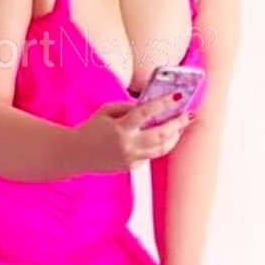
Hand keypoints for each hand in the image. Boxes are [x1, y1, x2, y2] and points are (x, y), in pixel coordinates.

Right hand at [72, 96, 194, 173]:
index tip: (179, 96)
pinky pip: (150, 155)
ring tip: (180, 127)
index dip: (165, 103)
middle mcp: (128, 145)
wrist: (76, 154)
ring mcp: (130, 158)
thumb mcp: (106, 111)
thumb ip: (127, 107)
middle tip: (188, 115)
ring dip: (173, 137)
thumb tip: (149, 105)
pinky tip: (161, 137)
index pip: (147, 113)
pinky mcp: (131, 167)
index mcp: (120, 128)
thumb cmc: (91, 129)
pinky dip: (158, 145)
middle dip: (177, 124)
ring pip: (161, 149)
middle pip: (161, 135)